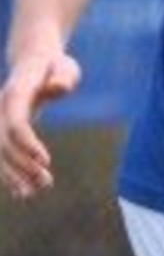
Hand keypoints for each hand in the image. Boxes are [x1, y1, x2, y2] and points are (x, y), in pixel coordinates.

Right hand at [0, 53, 80, 198]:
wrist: (33, 62)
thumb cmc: (55, 66)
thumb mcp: (65, 66)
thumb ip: (63, 77)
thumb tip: (59, 87)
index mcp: (16, 93)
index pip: (16, 124)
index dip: (27, 144)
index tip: (46, 161)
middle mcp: (1, 109)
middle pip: (4, 144)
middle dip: (21, 166)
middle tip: (46, 183)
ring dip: (14, 175)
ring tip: (32, 193)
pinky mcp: (1, 130)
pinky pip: (0, 155)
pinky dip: (8, 173)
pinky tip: (21, 192)